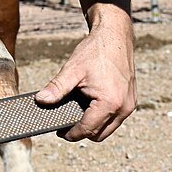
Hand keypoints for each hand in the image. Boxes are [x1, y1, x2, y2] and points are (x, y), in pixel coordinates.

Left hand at [35, 5, 135, 141]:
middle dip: (82, 132)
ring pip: (108, 128)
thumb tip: (40, 100)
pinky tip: (89, 107)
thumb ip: (57, 88)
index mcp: (110, 103)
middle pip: (100, 135)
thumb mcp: (73, 70)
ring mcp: (130, 105)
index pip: (88, 129)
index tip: (59, 131)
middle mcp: (124, 108)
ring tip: (76, 114)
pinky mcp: (131, 101)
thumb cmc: (95, 51)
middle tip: (65, 124)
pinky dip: (102, 118)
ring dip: (93, 126)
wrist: (115, 35)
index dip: (72, 134)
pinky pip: (115, 118)